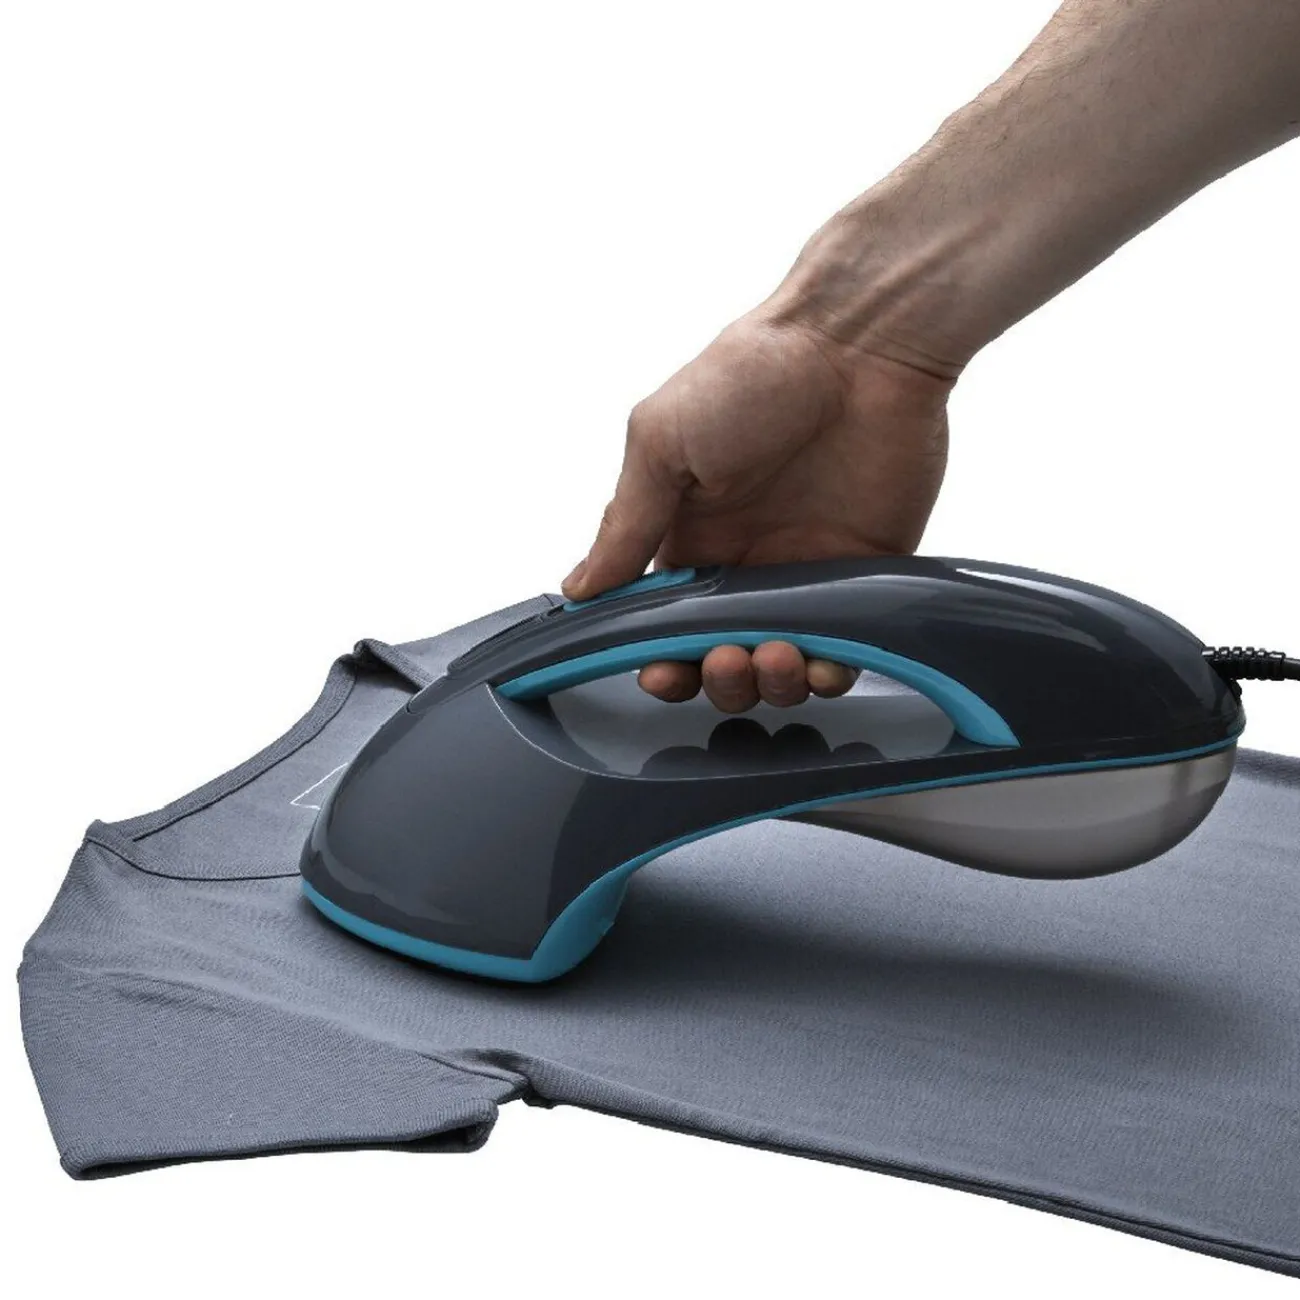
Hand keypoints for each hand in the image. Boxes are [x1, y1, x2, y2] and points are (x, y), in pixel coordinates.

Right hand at [561, 307, 952, 711]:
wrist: (859, 343)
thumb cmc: (751, 374)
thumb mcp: (661, 441)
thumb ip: (625, 524)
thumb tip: (579, 588)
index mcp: (690, 536)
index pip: (664, 624)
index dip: (659, 659)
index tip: (658, 669)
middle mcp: (746, 563)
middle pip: (719, 657)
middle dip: (714, 678)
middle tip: (722, 659)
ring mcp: (806, 571)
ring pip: (780, 666)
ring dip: (768, 684)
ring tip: (770, 656)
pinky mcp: (864, 573)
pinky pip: (847, 647)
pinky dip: (831, 672)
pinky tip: (820, 662)